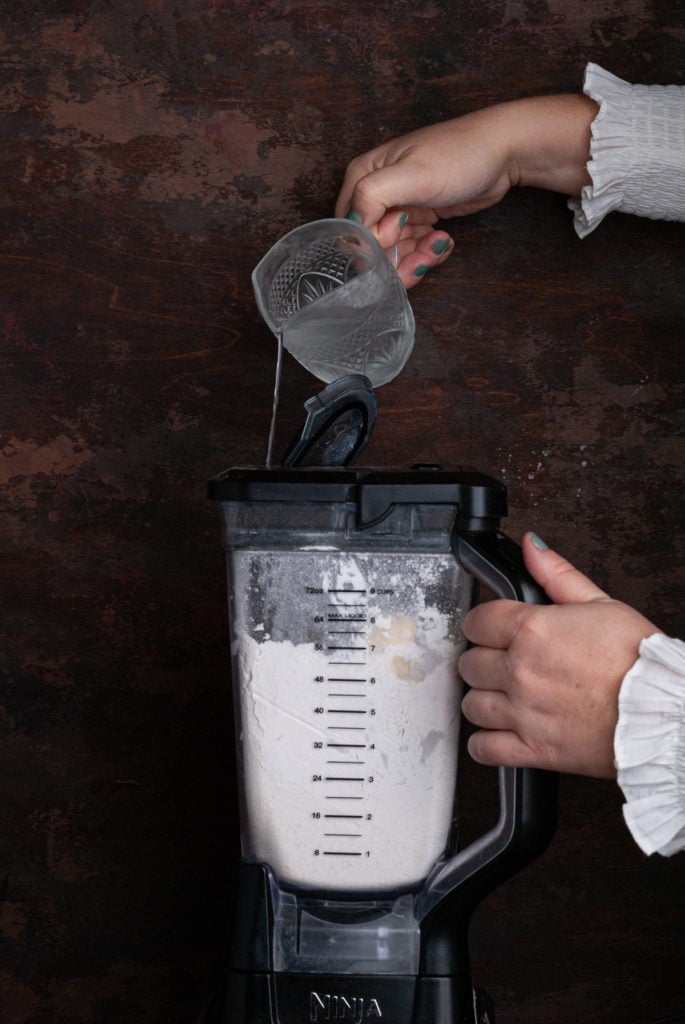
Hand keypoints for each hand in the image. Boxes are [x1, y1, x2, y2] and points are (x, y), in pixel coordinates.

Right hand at [335, 94, 596, 288]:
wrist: (504, 152)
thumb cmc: (458, 155)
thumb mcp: (411, 174)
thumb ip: (372, 195)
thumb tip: (352, 226)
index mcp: (362, 177)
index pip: (349, 227)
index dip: (372, 242)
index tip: (402, 231)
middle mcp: (375, 195)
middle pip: (370, 246)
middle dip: (396, 259)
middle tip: (424, 255)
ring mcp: (398, 208)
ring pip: (392, 254)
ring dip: (415, 258)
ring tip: (439, 243)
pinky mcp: (418, 219)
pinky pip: (412, 250)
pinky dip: (427, 252)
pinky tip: (444, 239)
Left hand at [459, 533, 658, 777]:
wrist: (664, 713)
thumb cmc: (640, 661)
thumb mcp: (601, 603)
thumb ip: (557, 574)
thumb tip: (531, 547)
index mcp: (533, 630)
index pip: (477, 621)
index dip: (483, 624)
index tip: (491, 630)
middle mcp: (521, 670)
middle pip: (469, 663)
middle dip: (483, 661)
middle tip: (503, 664)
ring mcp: (524, 712)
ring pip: (472, 705)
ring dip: (483, 700)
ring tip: (503, 697)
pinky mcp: (533, 750)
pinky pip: (484, 749)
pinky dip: (486, 743)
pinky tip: (500, 732)